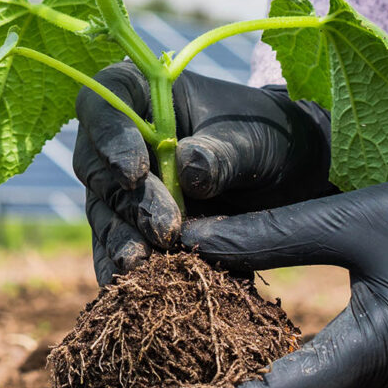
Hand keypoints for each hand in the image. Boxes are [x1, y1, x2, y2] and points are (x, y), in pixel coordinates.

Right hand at [74, 62, 333, 284]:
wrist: (290, 175)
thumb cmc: (271, 137)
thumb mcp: (256, 139)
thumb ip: (222, 153)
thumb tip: (187, 169)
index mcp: (143, 94)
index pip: (103, 103)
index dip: (108, 136)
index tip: (135, 171)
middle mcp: (120, 138)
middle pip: (97, 167)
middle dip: (129, 202)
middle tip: (166, 229)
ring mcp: (120, 185)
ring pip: (103, 212)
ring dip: (121, 241)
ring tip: (145, 267)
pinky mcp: (130, 226)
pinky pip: (114, 249)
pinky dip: (121, 271)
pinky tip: (132, 293)